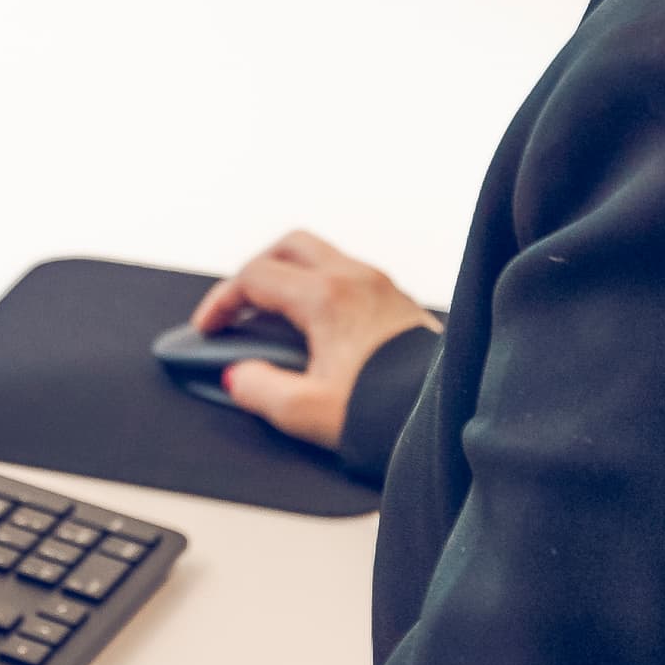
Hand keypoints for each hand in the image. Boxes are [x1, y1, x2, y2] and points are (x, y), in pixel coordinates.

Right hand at [194, 230, 438, 450]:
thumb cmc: (392, 413)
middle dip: (255, 270)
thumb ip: (261, 391)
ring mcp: (381, 286)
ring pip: (321, 256)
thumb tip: (238, 376)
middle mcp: (356, 279)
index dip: (222, 301)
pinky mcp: (399, 302)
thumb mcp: (309, 413)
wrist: (454, 418)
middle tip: (238, 306)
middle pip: (289, 246)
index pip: (255, 276)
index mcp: (328, 297)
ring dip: (290, 277)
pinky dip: (320, 288)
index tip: (210, 328)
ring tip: (275, 318)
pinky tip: (318, 328)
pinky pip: (348, 274)